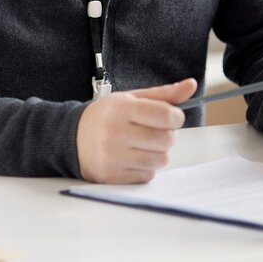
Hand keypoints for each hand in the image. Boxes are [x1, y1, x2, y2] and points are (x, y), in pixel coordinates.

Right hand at [76, 78, 197, 183]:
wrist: (71, 137)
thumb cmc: (106, 116)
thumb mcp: (130, 99)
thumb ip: (163, 94)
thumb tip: (191, 85)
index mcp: (121, 109)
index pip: (165, 114)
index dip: (175, 117)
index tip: (171, 117)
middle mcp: (115, 133)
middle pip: (166, 139)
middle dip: (167, 136)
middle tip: (153, 131)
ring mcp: (113, 156)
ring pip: (160, 160)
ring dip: (158, 153)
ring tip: (142, 145)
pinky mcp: (112, 176)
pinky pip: (147, 176)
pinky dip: (146, 168)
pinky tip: (132, 157)